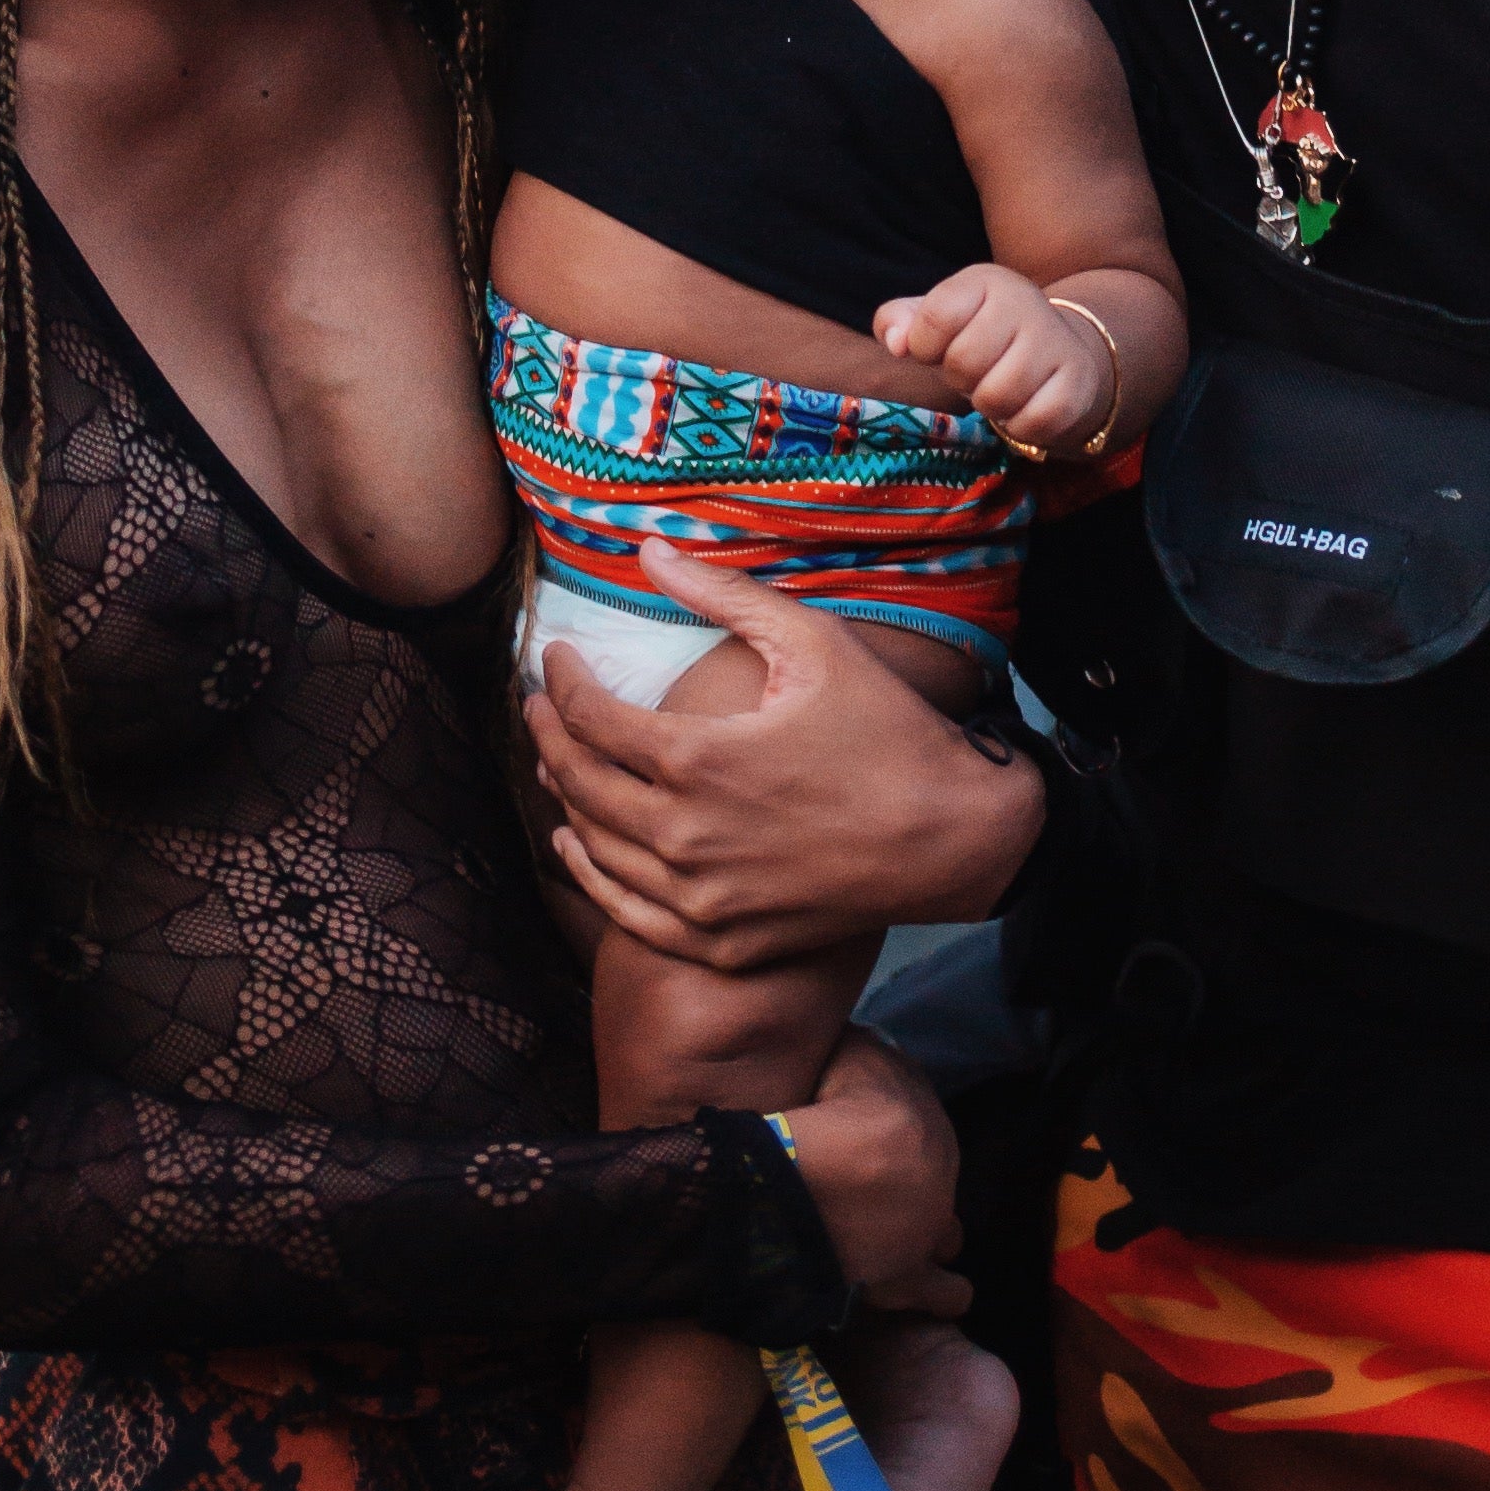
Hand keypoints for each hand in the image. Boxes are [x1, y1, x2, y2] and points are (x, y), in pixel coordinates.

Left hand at [528, 543, 1044, 969]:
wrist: (952, 837)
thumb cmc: (887, 732)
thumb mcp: (812, 644)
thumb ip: (723, 594)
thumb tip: (648, 549)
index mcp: (698, 758)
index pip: (590, 718)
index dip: (560, 682)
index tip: (554, 657)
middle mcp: (685, 836)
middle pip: (580, 782)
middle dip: (547, 736)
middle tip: (536, 705)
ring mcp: (702, 899)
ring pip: (597, 848)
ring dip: (563, 799)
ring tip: (553, 762)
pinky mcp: (723, 941)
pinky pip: (631, 915)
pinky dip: (592, 877)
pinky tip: (577, 847)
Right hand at [771, 1028, 966, 1306]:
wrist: (831, 1175)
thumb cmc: (841, 1107)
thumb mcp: (853, 1054)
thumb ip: (861, 1049)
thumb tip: (859, 1037)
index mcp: (931, 1130)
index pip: (922, 1137)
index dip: (897, 1145)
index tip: (875, 1147)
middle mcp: (942, 1182)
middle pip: (938, 1189)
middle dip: (917, 1193)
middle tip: (883, 1196)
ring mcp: (929, 1233)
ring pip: (949, 1240)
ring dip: (931, 1240)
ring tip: (905, 1244)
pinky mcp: (909, 1282)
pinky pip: (944, 1294)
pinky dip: (941, 1294)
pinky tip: (936, 1295)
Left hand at [871, 262, 1108, 450]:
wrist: (1057, 345)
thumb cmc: (981, 333)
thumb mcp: (938, 316)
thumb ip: (898, 320)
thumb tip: (896, 343)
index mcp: (985, 280)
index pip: (934, 320)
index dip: (925, 347)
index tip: (939, 347)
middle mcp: (1025, 303)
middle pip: (963, 363)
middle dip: (959, 379)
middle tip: (977, 371)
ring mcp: (1056, 342)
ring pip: (996, 398)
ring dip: (989, 405)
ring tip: (999, 385)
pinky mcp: (1079, 381)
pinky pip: (1033, 423)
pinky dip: (1020, 426)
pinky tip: (1025, 405)